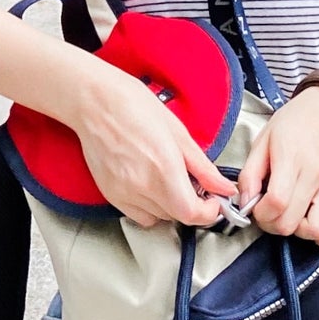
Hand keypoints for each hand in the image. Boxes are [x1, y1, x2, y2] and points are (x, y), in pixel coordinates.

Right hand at [75, 63, 236, 229]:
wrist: (94, 102)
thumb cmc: (133, 106)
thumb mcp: (178, 132)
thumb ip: (204, 168)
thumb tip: (224, 188)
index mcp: (164, 169)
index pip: (192, 214)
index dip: (209, 212)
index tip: (213, 201)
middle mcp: (142, 187)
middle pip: (177, 216)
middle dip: (192, 205)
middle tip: (193, 183)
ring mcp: (123, 194)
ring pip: (158, 217)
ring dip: (170, 206)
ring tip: (167, 178)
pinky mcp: (110, 194)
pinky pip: (137, 214)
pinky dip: (149, 206)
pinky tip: (149, 183)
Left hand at [237, 88, 318, 247]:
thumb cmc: (295, 123)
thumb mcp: (264, 140)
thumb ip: (250, 174)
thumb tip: (246, 204)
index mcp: (293, 157)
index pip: (277, 201)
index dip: (261, 214)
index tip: (258, 208)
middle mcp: (318, 173)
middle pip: (292, 222)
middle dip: (274, 225)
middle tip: (272, 213)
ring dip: (301, 232)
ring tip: (295, 217)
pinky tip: (315, 222)